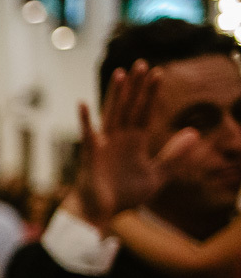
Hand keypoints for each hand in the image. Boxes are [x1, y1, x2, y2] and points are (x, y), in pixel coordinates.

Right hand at [72, 60, 197, 225]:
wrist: (101, 214)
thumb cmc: (123, 196)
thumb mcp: (156, 176)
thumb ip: (174, 155)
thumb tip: (194, 133)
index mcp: (134, 142)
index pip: (145, 112)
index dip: (151, 94)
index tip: (159, 73)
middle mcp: (119, 139)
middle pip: (129, 107)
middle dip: (136, 86)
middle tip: (142, 63)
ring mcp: (103, 145)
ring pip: (112, 114)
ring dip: (116, 95)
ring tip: (121, 74)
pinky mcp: (90, 155)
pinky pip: (87, 135)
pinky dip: (85, 120)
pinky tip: (83, 104)